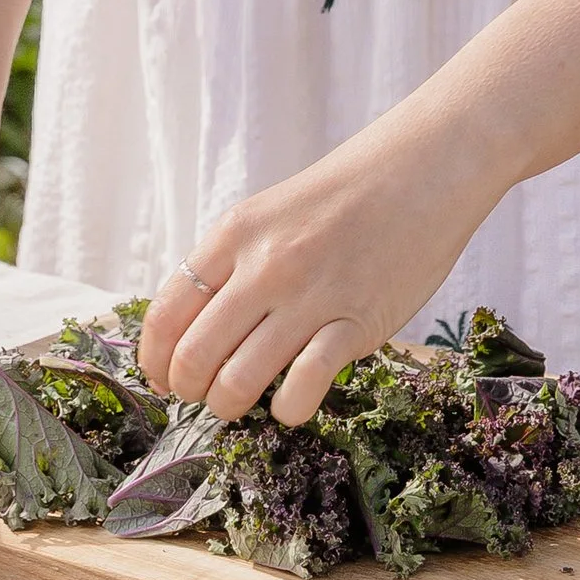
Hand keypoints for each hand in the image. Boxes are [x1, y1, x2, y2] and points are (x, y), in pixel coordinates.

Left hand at [138, 110, 477, 424]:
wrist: (424, 168)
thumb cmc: (346, 195)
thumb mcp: (271, 213)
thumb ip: (232, 263)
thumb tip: (191, 330)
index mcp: (235, 233)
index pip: (166, 315)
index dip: (155, 361)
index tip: (165, 379)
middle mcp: (264, 265)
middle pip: (194, 358)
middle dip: (190, 391)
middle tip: (206, 394)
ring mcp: (310, 296)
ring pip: (237, 383)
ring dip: (230, 406)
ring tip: (242, 403)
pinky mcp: (356, 324)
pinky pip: (301, 391)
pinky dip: (287, 410)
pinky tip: (293, 400)